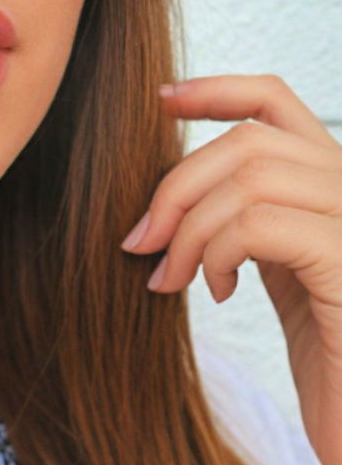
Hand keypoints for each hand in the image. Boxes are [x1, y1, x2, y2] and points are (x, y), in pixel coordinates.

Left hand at [120, 73, 341, 464]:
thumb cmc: (334, 374)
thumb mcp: (287, 281)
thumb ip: (254, 227)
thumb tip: (180, 194)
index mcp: (338, 190)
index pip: (277, 103)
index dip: (215, 90)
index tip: (160, 103)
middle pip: (249, 141)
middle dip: (177, 186)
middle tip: (142, 243)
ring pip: (251, 179)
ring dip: (190, 227)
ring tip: (174, 278)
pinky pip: (264, 226)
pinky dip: (219, 252)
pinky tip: (214, 291)